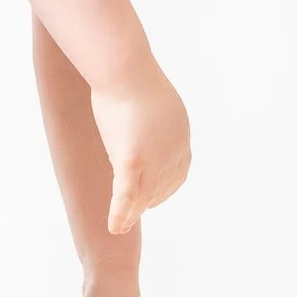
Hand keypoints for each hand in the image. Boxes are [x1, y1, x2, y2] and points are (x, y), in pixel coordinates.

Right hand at [91, 62, 190, 242]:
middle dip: (147, 202)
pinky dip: (121, 214)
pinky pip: (126, 195)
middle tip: (133, 215)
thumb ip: (151, 118)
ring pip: (142, 194)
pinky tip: (115, 228)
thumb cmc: (129, 75)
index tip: (152, 197)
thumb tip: (141, 116)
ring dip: (132, 213)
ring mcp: (154, 156)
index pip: (178, 172)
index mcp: (181, 134)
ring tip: (121, 226)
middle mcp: (174, 149)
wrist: (123, 68)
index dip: (164, 188)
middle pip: (160, 186)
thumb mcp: (150, 100)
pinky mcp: (132, 160)